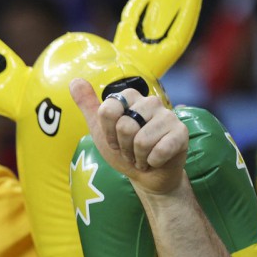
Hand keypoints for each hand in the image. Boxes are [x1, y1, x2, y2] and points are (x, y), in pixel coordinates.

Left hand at [69, 78, 188, 195]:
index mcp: (130, 97)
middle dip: (124, 147)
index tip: (115, 140)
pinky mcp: (181, 133)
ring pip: (141, 140)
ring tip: (143, 155)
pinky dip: (152, 162)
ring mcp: (168, 116)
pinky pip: (158, 151)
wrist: (148, 176)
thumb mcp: (100, 129)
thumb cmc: (124, 150)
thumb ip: (88, 105)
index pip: (108, 110)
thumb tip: (74, 81)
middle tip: (131, 150)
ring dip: (138, 156)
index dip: (108, 133)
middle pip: (124, 126)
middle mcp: (150, 101)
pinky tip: (156, 160)